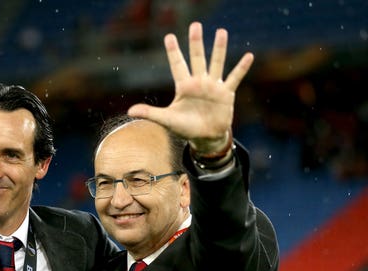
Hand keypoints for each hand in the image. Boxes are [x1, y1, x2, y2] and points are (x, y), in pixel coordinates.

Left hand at [128, 22, 252, 154]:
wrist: (205, 138)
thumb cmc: (185, 128)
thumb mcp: (166, 120)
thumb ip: (150, 113)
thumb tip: (130, 111)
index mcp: (184, 86)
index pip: (177, 65)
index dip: (174, 52)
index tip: (169, 36)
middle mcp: (199, 82)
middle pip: (197, 58)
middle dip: (196, 43)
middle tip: (195, 25)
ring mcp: (213, 87)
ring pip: (216, 63)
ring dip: (219, 49)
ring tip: (221, 31)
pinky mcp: (226, 94)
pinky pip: (234, 78)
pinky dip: (241, 68)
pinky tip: (249, 56)